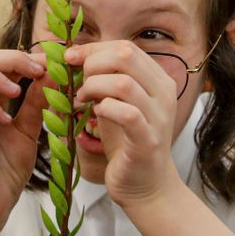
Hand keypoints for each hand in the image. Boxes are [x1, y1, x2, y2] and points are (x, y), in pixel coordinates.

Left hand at [67, 40, 180, 207]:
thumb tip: (77, 58)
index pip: (126, 48)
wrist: (147, 187)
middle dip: (92, 63)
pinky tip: (95, 114)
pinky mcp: (149, 141)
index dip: (94, 49)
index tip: (70, 58)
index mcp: (158, 81)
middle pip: (126, 56)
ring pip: (123, 83)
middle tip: (77, 82)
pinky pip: (127, 114)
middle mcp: (164, 94)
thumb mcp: (117, 105)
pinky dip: (105, 109)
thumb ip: (106, 82)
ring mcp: (159, 118)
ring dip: (93, 87)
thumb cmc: (128, 144)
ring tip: (82, 100)